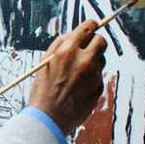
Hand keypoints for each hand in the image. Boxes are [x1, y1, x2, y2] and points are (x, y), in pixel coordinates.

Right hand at [27, 19, 106, 133]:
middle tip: (88, 47)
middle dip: (95, 41)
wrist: (49, 118)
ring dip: (92, 61)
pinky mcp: (99, 87)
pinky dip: (91, 77)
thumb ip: (60, 44)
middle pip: (101, 41)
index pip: (88, 28)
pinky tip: (78, 86)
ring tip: (77, 73)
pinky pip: (98, 75)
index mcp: (68, 51)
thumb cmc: (43, 89)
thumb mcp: (45, 62)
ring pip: (101, 59)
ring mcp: (94, 75)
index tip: (92, 25)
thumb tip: (74, 34)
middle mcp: (84, 61)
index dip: (91, 25)